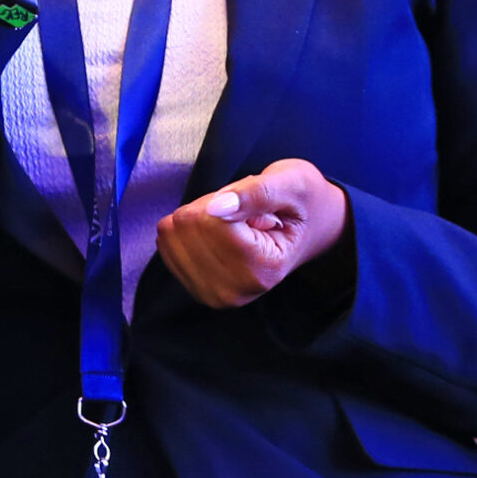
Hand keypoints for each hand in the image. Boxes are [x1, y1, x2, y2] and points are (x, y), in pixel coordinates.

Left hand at [154, 158, 350, 308]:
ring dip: (199, 218)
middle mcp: (235, 291)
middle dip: (210, 207)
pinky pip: (166, 244)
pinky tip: (217, 235)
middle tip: (243, 215)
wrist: (310, 229)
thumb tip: (215, 209)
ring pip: (173, 234)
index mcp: (263, 270)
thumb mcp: (292, 183)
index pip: (212, 220)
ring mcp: (212, 294)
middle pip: (188, 226)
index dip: (228, 198)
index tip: (254, 207)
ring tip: (234, 224)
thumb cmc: (304, 203)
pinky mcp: (196, 289)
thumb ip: (255, 193)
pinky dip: (188, 230)